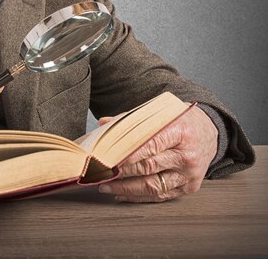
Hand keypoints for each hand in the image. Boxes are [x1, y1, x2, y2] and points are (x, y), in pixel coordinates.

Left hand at [98, 105, 217, 201]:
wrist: (209, 131)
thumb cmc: (179, 120)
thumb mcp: (159, 113)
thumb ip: (131, 119)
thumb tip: (104, 124)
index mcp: (179, 132)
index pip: (150, 144)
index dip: (127, 154)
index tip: (107, 159)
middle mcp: (187, 155)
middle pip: (149, 167)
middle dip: (121, 173)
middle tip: (99, 173)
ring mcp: (189, 174)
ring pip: (154, 186)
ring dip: (126, 189)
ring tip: (106, 186)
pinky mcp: (189, 187)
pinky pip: (161, 196)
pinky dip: (139, 197)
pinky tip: (122, 194)